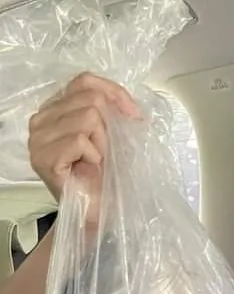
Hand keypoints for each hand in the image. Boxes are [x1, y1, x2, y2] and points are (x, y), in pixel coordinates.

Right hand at [27, 72, 140, 221]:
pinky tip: (90, 169)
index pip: (85, 81)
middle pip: (90, 99)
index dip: (115, 94)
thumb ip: (115, 114)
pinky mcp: (42, 157)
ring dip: (103, 143)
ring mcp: (38, 138)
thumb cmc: (105, 176)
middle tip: (107, 152)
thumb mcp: (114, 137)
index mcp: (57, 108)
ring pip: (88, 117)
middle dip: (110, 127)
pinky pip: (80, 140)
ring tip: (97, 161)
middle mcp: (42, 118)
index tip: (135, 117)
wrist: (97, 212)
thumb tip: (132, 108)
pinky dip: (94, 156)